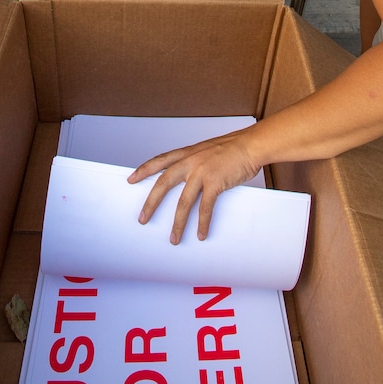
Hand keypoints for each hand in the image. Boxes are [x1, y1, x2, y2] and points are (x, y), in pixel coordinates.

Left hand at [127, 131, 261, 244]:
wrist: (251, 145)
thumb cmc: (233, 147)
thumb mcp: (207, 150)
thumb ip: (195, 161)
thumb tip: (189, 178)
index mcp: (187, 153)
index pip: (159, 161)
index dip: (143, 170)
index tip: (131, 179)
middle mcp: (190, 162)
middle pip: (163, 184)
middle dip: (151, 203)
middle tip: (143, 218)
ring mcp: (202, 172)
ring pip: (183, 202)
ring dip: (177, 223)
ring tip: (174, 238)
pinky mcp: (215, 182)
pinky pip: (205, 207)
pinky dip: (202, 223)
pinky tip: (200, 233)